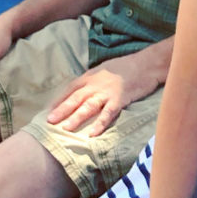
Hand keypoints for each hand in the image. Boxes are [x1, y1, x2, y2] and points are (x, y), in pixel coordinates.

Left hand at [47, 55, 162, 136]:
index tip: (49, 110)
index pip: (71, 88)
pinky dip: (100, 123)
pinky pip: (108, 113)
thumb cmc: (127, 66)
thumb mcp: (105, 69)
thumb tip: (84, 89)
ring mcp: (107, 92)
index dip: (59, 100)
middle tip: (49, 121)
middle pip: (76, 98)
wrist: (147, 64)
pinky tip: (92, 133)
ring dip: (76, 117)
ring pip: (88, 106)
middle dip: (62, 110)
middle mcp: (96, 84)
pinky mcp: (120, 99)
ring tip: (66, 129)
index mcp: (91, 76)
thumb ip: (94, 79)